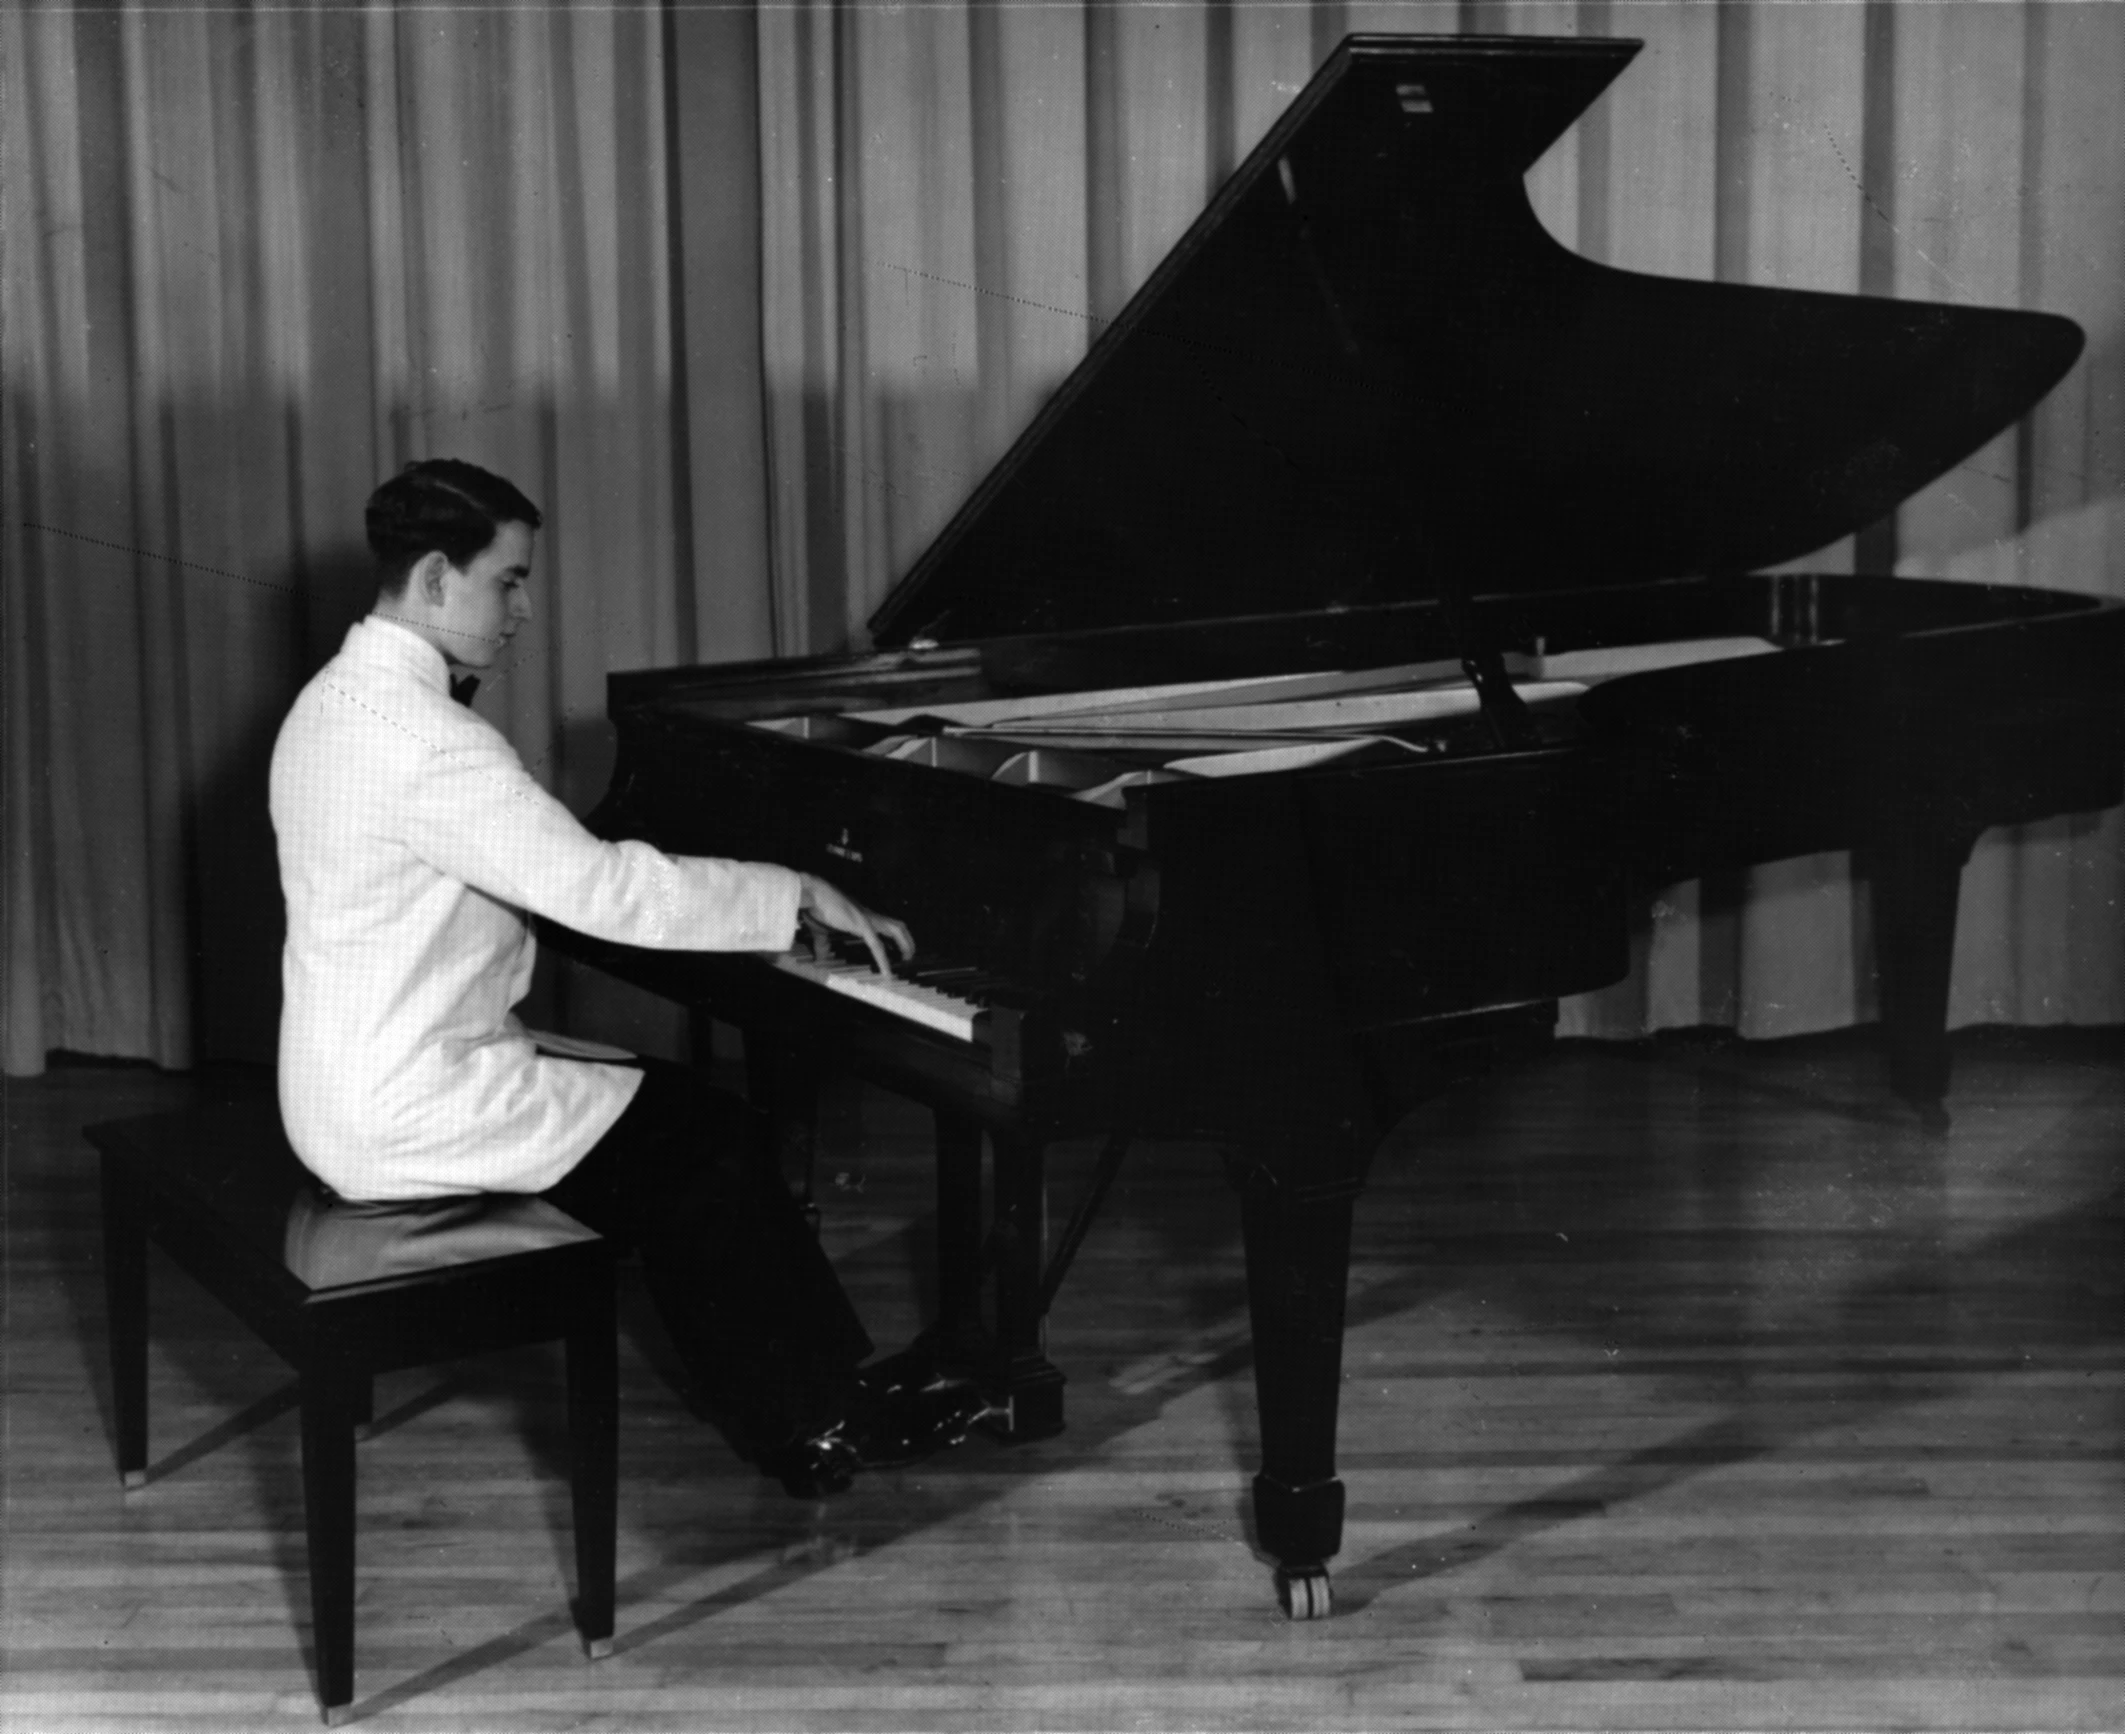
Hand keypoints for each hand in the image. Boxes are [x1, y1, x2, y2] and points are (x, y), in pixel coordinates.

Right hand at [798, 874, 914, 977]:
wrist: (812, 893)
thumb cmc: (816, 907)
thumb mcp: (822, 930)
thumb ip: (824, 944)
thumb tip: (820, 957)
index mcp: (861, 916)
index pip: (884, 925)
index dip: (894, 937)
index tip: (897, 949)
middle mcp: (868, 915)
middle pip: (897, 925)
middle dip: (907, 940)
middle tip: (909, 956)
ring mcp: (867, 919)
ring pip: (896, 929)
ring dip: (905, 944)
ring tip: (907, 959)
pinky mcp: (861, 925)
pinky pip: (877, 945)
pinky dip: (883, 960)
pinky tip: (887, 973)